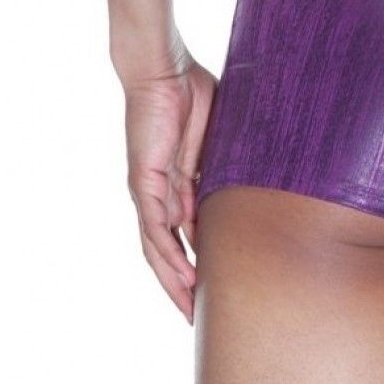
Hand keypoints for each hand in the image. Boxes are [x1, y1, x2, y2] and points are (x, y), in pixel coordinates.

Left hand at [119, 43, 216, 322]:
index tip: (219, 284)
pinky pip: (154, 229)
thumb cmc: (189, 90)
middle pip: (167, 250)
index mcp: (176, 182)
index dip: (200, 260)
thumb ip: (221, 163)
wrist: (163, 68)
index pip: (187, 232)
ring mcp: (149, 190)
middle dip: (181, 284)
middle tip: (198, 315)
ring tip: (189, 309)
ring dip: (173, 280)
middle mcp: (158, 193)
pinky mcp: (144, 182)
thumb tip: (239, 190)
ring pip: (158, 248)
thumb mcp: (216, 137)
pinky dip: (167, 255)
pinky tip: (183, 277)